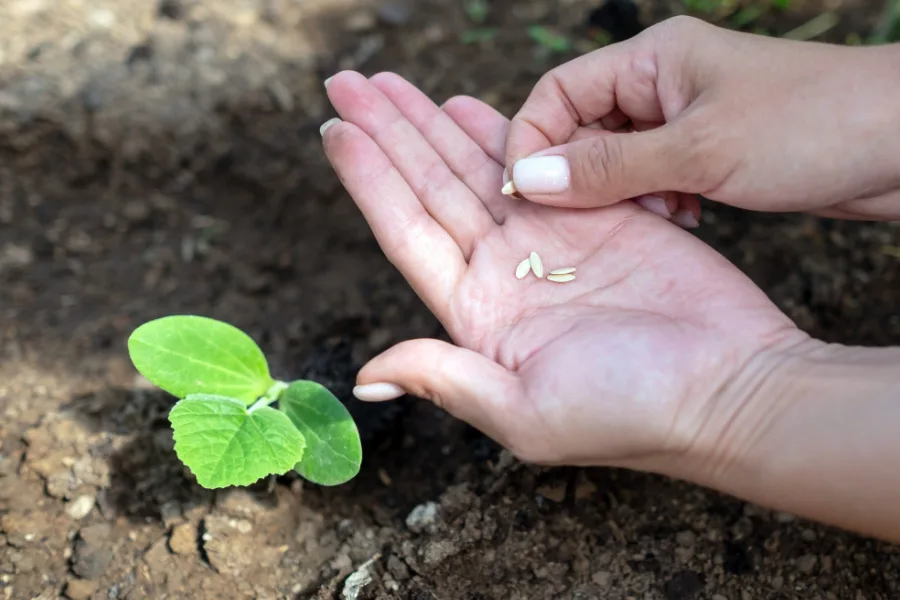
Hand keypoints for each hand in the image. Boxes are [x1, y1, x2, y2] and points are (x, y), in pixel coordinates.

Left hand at [320, 71, 806, 468]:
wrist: (730, 389)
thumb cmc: (632, 412)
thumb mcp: (524, 413)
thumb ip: (444, 380)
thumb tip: (367, 374)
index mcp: (477, 315)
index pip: (406, 233)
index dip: (367, 180)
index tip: (333, 131)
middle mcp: (504, 273)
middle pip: (431, 188)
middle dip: (389, 134)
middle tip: (347, 82)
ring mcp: (551, 240)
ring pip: (476, 168)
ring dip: (432, 124)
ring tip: (389, 84)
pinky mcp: (601, 214)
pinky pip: (542, 161)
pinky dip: (503, 132)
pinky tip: (466, 106)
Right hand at [504, 16, 899, 220]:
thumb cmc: (811, 127)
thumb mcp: (699, 150)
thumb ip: (608, 167)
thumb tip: (527, 179)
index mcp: (652, 59)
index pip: (559, 92)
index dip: (532, 140)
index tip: (526, 193)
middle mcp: (661, 83)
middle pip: (582, 128)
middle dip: (582, 176)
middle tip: (594, 218)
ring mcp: (685, 118)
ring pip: (616, 160)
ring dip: (622, 195)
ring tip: (660, 215)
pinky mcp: (707, 151)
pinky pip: (653, 178)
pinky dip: (657, 202)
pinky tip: (685, 218)